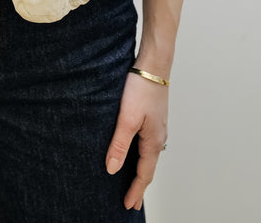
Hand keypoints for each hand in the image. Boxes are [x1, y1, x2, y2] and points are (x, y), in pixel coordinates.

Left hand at [105, 71, 168, 210]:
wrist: (153, 65)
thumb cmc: (141, 89)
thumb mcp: (126, 118)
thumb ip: (119, 144)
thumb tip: (113, 170)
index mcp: (153, 141)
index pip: (145, 174)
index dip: (136, 191)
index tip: (128, 206)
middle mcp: (158, 137)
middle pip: (149, 168)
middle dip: (140, 186)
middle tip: (133, 202)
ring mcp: (157, 127)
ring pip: (148, 156)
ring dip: (141, 171)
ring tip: (134, 181)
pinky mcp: (153, 117)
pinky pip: (147, 144)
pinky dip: (141, 156)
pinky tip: (135, 152)